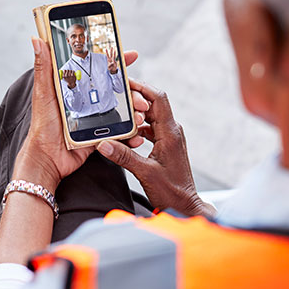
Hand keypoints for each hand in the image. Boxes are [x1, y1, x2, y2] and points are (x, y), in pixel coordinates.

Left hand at [15, 40, 147, 190]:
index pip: (98, 69)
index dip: (115, 62)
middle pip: (115, 90)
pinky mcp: (99, 135)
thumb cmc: (42, 126)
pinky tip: (137, 134)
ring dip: (134, 112)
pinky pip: (118, 132)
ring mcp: (94, 118)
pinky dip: (130, 133)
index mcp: (75, 88)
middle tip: (141, 98)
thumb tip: (37, 40)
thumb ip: (44, 68)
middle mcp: (87, 101)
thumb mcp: (44, 93)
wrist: (47, 158)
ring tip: (141, 115)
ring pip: (121, 110)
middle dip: (132, 92)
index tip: (131, 56)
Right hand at [96, 78, 215, 216]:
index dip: (142, 87)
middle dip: (134, 100)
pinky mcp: (166, 145)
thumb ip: (123, 156)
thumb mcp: (144, 172)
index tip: (126, 82)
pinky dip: (138, 128)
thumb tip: (103, 143)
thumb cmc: (171, 192)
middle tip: (116, 98)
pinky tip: (126, 135)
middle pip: (153, 104)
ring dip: (136, 115)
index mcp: (170, 133)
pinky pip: (151, 129)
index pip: (158, 98)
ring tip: (118, 115)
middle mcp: (172, 132)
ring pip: (151, 117)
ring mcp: (170, 138)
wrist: (185, 206)